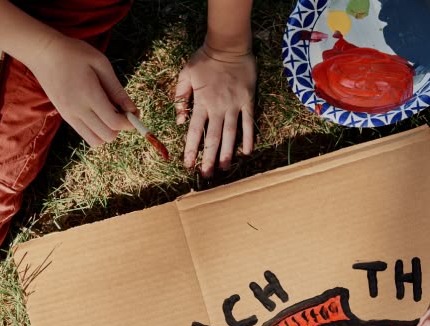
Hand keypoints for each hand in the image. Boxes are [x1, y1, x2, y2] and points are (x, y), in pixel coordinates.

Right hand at [26, 33, 135, 145]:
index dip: (129, 122)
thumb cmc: (74, 53)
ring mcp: (69, 115)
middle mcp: (78, 110)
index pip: (115, 123)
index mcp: (89, 95)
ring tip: (108, 113)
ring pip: (96, 141)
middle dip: (119, 127)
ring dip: (107, 132)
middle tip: (120, 110)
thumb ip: (117, 89)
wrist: (42, 52)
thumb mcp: (101, 64)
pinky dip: (96, 131)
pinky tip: (97, 114)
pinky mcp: (64, 116)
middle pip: (108, 136)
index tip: (134, 112)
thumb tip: (132, 109)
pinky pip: (85, 135)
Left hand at [175, 43, 257, 176]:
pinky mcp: (247, 102)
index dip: (191, 149)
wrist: (229, 46)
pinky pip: (248, 123)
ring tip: (224, 169)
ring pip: (230, 134)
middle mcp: (218, 108)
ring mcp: (234, 106)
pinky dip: (248, 138)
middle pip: (213, 138)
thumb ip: (181, 97)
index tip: (188, 164)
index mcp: (202, 102)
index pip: (195, 131)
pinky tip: (246, 152)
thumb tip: (180, 120)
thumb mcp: (186, 74)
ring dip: (227, 153)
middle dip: (208, 158)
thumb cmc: (205, 59)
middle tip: (206, 175)